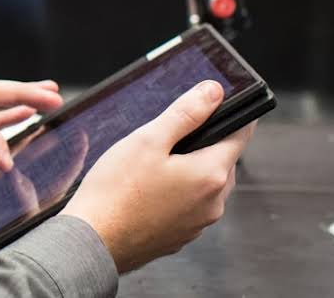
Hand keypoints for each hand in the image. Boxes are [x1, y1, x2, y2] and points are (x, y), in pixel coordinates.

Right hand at [61, 81, 254, 273]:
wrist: (92, 242)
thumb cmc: (115, 192)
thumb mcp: (148, 139)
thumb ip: (185, 113)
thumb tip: (213, 92)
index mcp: (211, 175)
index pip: (241, 136)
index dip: (233, 115)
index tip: (220, 105)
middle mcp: (213, 203)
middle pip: (223, 160)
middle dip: (204, 143)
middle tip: (169, 135)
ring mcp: (197, 224)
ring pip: (205, 184)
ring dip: (190, 169)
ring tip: (152, 164)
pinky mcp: (180, 236)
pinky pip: (189, 205)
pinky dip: (177, 193)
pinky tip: (147, 189)